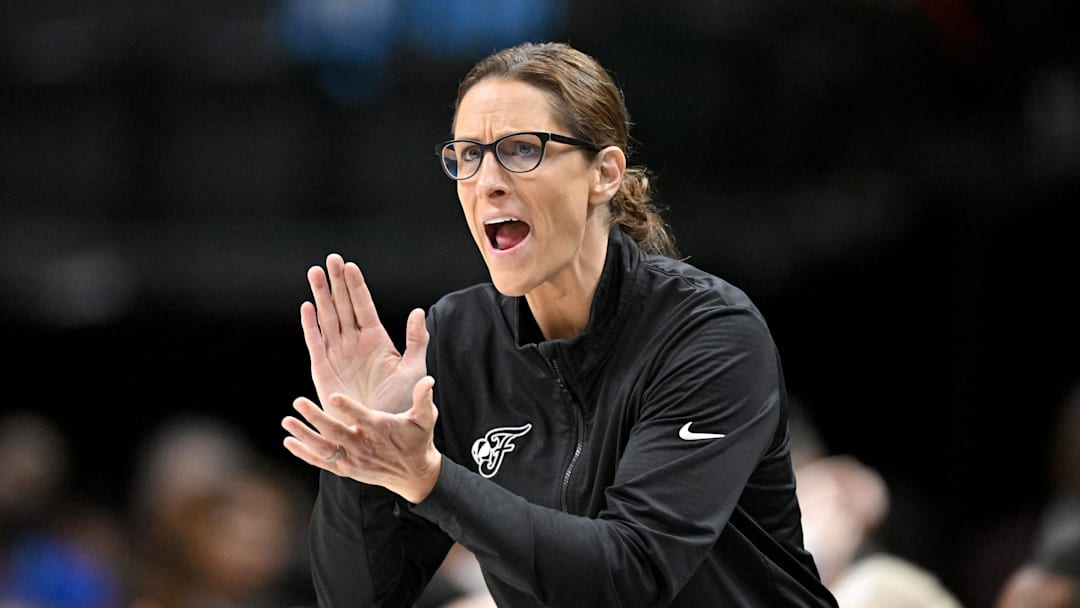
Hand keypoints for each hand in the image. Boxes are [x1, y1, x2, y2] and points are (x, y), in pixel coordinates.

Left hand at [282, 376, 442, 503]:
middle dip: (316, 418)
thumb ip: (423, 398)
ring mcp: (354, 460)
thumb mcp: (425, 418)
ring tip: (287, 421)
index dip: (348, 409)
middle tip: (298, 401)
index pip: (363, 418)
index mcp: (382, 430)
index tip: (333, 396)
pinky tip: (289, 442)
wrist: (414, 475)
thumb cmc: (418, 440)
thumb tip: (428, 380)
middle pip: (337, 433)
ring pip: (325, 449)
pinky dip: (305, 454)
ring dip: (304, 436)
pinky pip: (322, 463)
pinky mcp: (347, 470)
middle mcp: (365, 446)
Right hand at [302, 253, 427, 415]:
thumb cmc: (400, 402)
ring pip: (327, 318)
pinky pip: (316, 343)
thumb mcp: (414, 368)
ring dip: (321, 296)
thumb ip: (416, 339)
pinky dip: (311, 326)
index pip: (363, 305)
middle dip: (336, 282)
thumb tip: (418, 310)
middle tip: (330, 259)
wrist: (382, 431)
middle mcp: (355, 342)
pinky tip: (307, 307)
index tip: (350, 265)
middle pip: (342, 305)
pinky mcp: (323, 370)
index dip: (356, 286)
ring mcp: (338, 354)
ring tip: (315, 273)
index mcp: (376, 339)